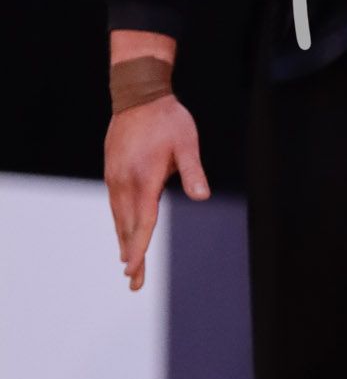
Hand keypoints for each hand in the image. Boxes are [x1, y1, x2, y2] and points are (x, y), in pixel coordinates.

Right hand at [104, 95, 210, 291]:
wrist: (138, 95)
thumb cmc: (168, 119)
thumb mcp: (186, 143)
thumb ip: (193, 171)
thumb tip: (202, 196)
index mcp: (143, 178)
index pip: (142, 221)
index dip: (138, 248)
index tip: (132, 270)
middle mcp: (124, 181)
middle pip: (128, 227)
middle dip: (132, 256)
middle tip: (135, 283)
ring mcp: (115, 177)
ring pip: (119, 217)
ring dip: (123, 242)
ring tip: (129, 266)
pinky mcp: (112, 172)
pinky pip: (116, 205)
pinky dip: (120, 224)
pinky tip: (124, 234)